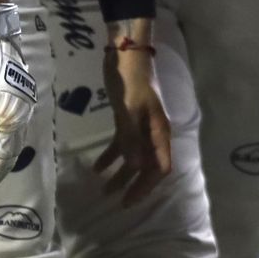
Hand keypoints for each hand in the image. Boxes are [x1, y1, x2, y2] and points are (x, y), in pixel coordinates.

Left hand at [93, 37, 171, 206]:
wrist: (125, 54)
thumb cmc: (130, 81)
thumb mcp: (129, 111)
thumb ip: (132, 139)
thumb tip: (137, 168)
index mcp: (159, 132)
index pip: (160, 167)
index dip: (147, 186)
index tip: (131, 200)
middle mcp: (152, 133)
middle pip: (148, 166)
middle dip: (134, 185)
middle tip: (118, 203)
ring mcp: (140, 126)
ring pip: (134, 157)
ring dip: (121, 174)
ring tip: (104, 190)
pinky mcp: (127, 120)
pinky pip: (122, 144)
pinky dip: (111, 156)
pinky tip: (97, 167)